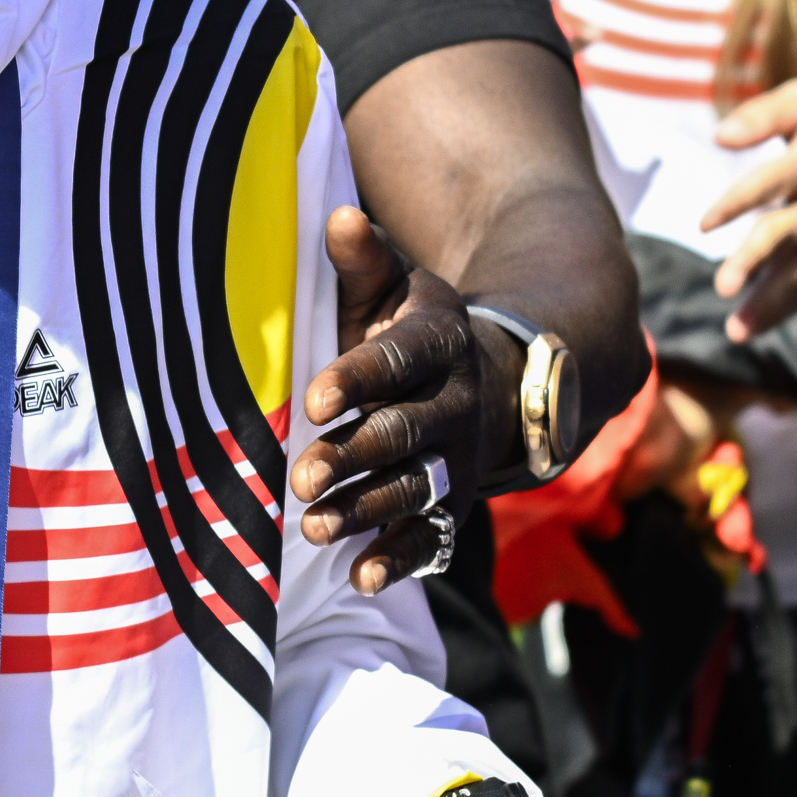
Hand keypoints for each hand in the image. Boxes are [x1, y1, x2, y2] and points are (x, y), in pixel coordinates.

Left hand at [292, 208, 481, 591]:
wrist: (496, 380)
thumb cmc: (413, 333)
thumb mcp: (397, 291)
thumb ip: (364, 263)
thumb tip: (340, 217)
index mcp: (439, 343)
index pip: (398, 360)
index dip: (358, 378)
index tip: (314, 399)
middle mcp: (457, 403)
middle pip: (405, 431)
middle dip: (354, 456)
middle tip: (300, 476)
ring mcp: (458, 457)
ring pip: (415, 486)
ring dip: (366, 510)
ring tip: (314, 528)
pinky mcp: (454, 502)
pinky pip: (431, 535)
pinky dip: (398, 558)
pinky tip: (359, 578)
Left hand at [695, 79, 796, 337]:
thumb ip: (763, 114)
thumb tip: (719, 136)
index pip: (779, 177)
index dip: (742, 199)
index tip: (705, 224)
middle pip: (792, 231)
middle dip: (757, 259)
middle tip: (723, 285)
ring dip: (770, 300)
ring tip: (736, 329)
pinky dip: (781, 310)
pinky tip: (746, 330)